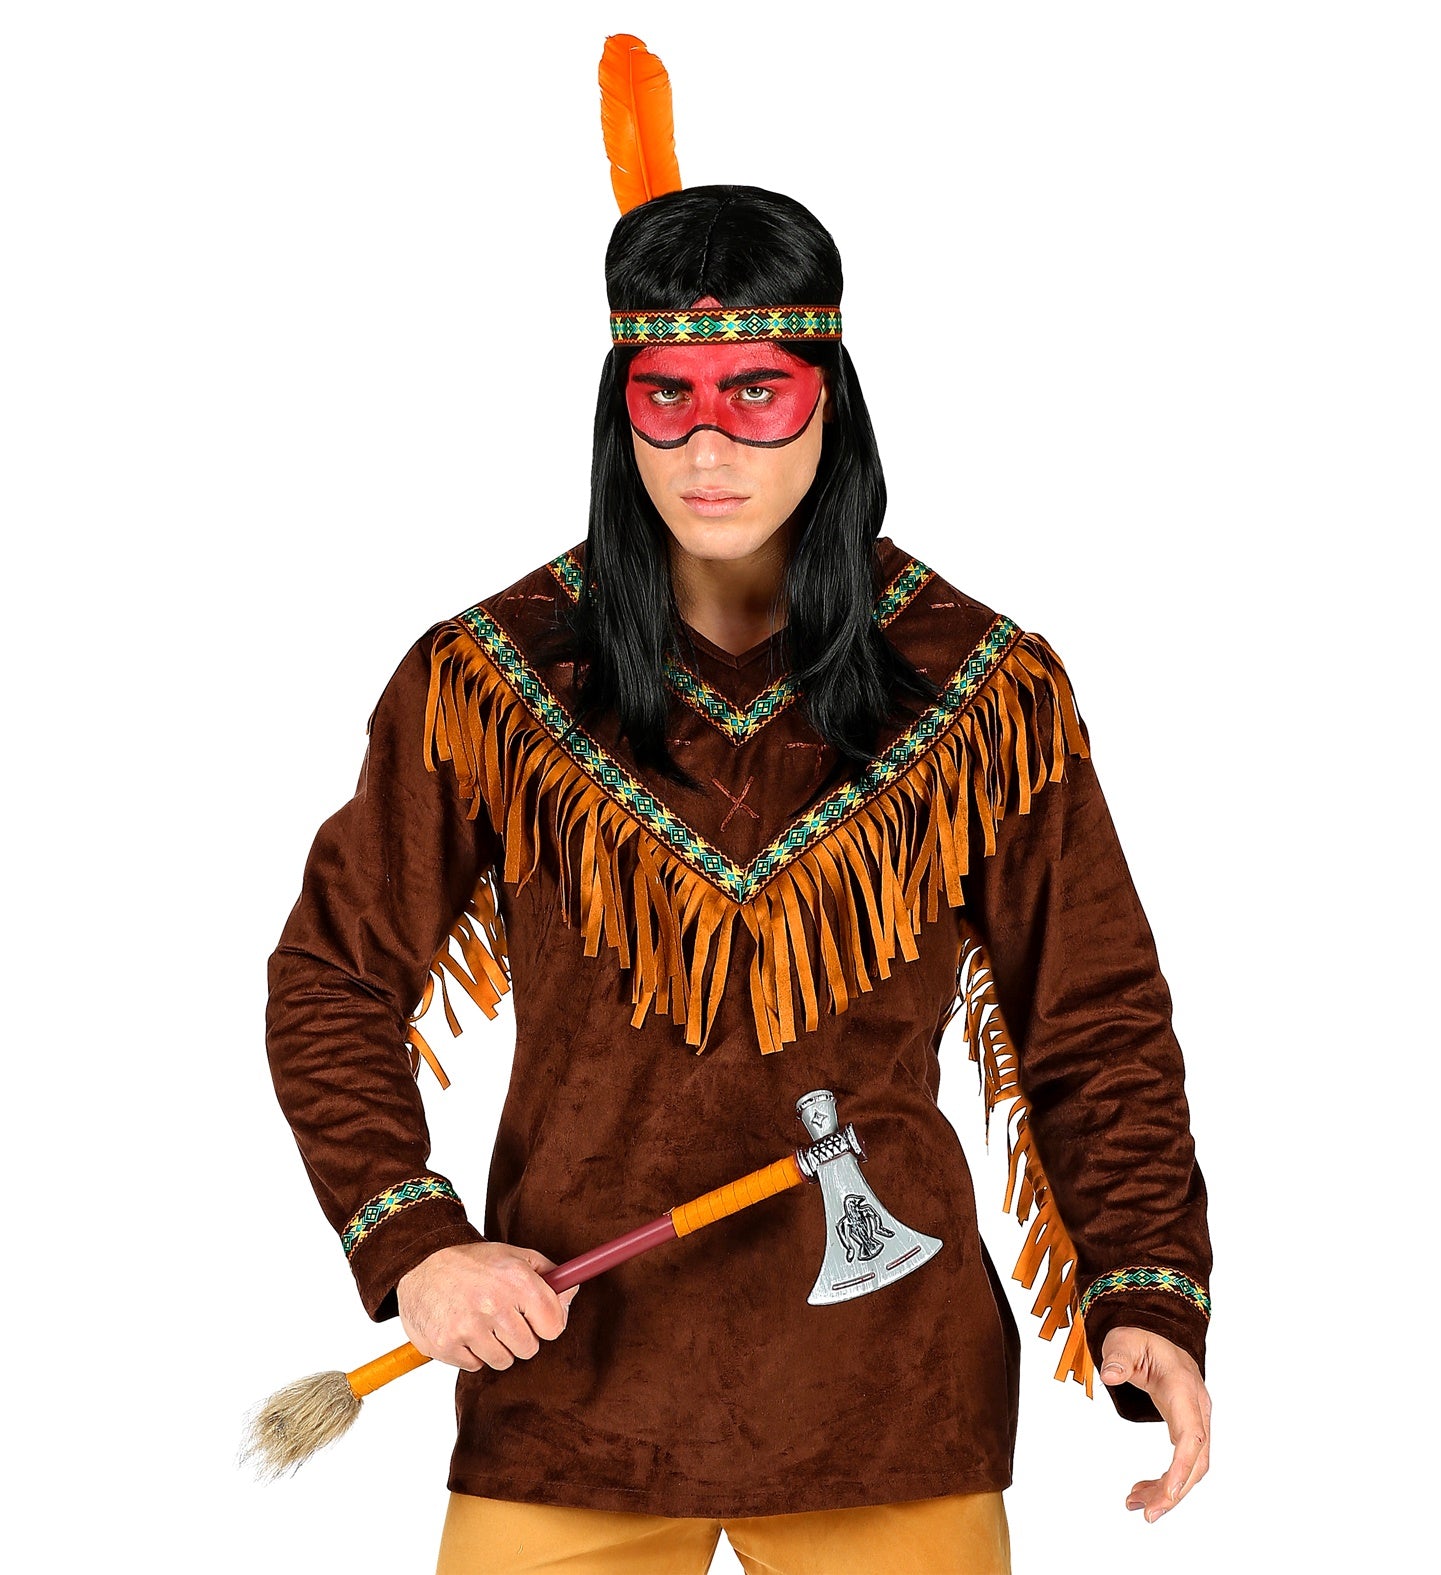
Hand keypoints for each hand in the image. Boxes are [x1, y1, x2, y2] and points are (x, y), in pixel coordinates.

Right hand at [396, 1241, 579, 1372]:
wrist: (422, 1262)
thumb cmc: (474, 1262)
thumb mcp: (515, 1256)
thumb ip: (550, 1275)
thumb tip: (572, 1293)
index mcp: (518, 1280)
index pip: (554, 1326)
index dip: (547, 1323)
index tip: (536, 1318)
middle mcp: (495, 1304)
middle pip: (529, 1349)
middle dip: (520, 1336)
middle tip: (502, 1317)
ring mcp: (468, 1327)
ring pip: (503, 1361)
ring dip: (495, 1347)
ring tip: (481, 1321)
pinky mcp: (446, 1345)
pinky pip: (474, 1366)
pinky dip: (470, 1352)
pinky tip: (462, 1328)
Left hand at [1100, 1325, 1211, 1520]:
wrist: (1156, 1333)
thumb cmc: (1141, 1337)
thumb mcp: (1124, 1341)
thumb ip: (1119, 1358)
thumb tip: (1110, 1374)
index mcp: (1183, 1389)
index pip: (1191, 1436)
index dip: (1183, 1468)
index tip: (1169, 1494)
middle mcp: (1197, 1408)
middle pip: (1197, 1460)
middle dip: (1175, 1491)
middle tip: (1147, 1513)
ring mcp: (1195, 1419)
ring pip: (1192, 1466)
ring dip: (1168, 1490)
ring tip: (1136, 1503)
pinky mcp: (1185, 1426)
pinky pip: (1183, 1460)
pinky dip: (1166, 1479)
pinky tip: (1143, 1488)